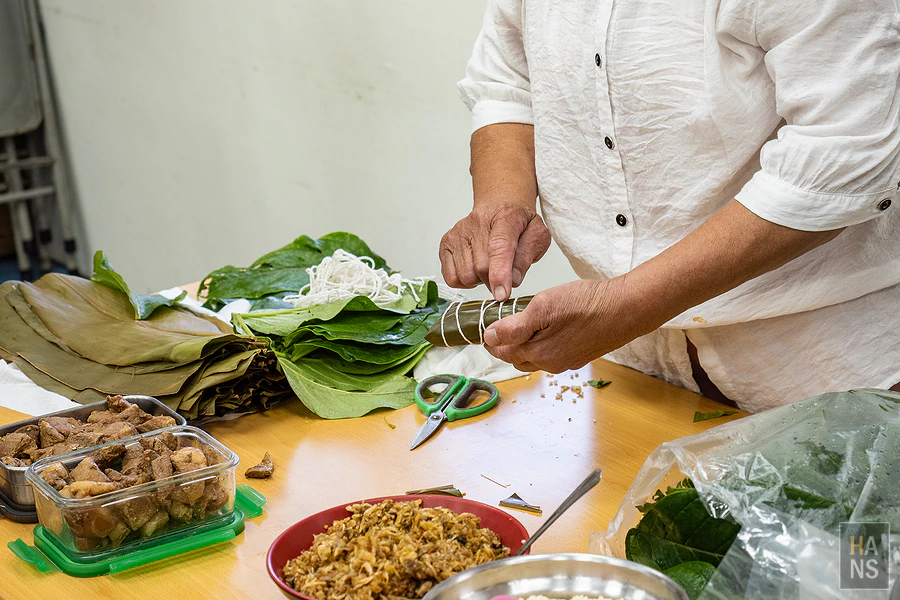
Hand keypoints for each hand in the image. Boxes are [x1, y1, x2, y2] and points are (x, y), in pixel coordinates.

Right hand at [439, 202, 550, 300]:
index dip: (500, 273)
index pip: (499, 247)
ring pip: (466, 276)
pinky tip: (475, 269)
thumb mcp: (537, 236)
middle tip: (504, 272)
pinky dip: (465, 282)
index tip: (502, 294)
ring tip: (489, 267)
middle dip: (495, 280)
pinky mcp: (446, 243)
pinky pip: (452, 278)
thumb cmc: (519, 225)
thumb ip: (527, 257)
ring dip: (480, 280)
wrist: (499, 207)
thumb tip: (513, 280)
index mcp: (506, 216)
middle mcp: (477, 221)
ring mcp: (458, 232)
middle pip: (482, 267)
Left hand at [483, 278, 649, 372]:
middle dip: (506, 345)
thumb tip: (490, 337)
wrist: (626, 309)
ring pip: (535, 357)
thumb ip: (514, 327)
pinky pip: (553, 353)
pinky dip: (543, 344)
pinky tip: (548, 328)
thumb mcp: (543, 308)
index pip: (502, 352)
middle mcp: (551, 363)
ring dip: (524, 345)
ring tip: (522, 325)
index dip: (491, 339)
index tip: (485, 328)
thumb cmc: (587, 305)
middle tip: (500, 325)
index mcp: (538, 355)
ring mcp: (567, 361)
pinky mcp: (580, 354)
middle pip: (517, 358)